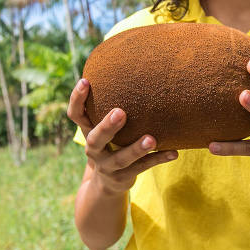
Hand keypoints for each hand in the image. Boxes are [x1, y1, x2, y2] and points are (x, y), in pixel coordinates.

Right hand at [67, 78, 177, 193]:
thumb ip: (108, 106)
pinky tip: (174, 152)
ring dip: (136, 149)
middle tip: (121, 112)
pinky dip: (159, 159)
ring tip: (151, 139)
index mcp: (88, 132)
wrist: (106, 184)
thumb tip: (126, 65)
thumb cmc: (109, 143)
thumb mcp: (102, 127)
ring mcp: (108, 166)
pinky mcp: (124, 177)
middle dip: (107, 126)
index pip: (75, 115)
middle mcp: (94, 149)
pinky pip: (143, 168)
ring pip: (121, 159)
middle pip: (95, 138)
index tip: (85, 81)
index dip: (77, 99)